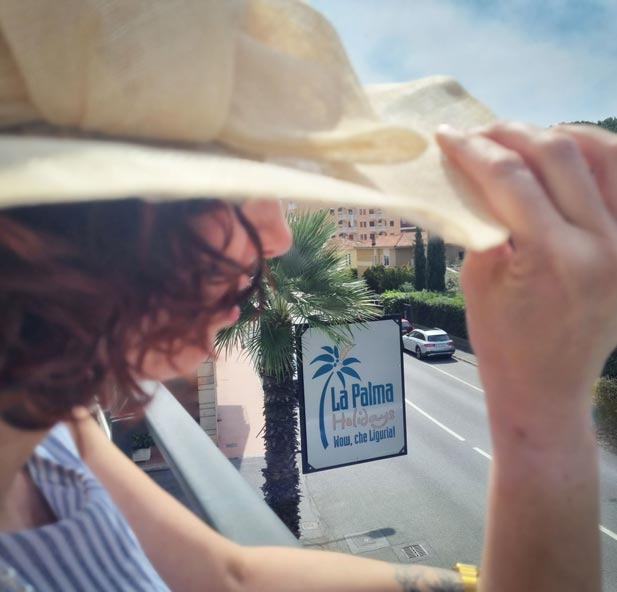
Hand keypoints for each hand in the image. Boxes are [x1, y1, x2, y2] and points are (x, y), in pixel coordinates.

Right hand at [436, 122, 616, 440]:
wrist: (546, 388)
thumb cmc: (502, 343)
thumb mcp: (477, 281)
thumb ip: (481, 221)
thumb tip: (474, 176)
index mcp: (554, 256)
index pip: (510, 178)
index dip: (473, 149)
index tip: (447, 134)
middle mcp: (603, 242)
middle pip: (558, 153)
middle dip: (510, 133)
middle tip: (478, 132)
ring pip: (606, 153)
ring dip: (559, 135)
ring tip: (524, 137)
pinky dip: (596, 157)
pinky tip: (567, 157)